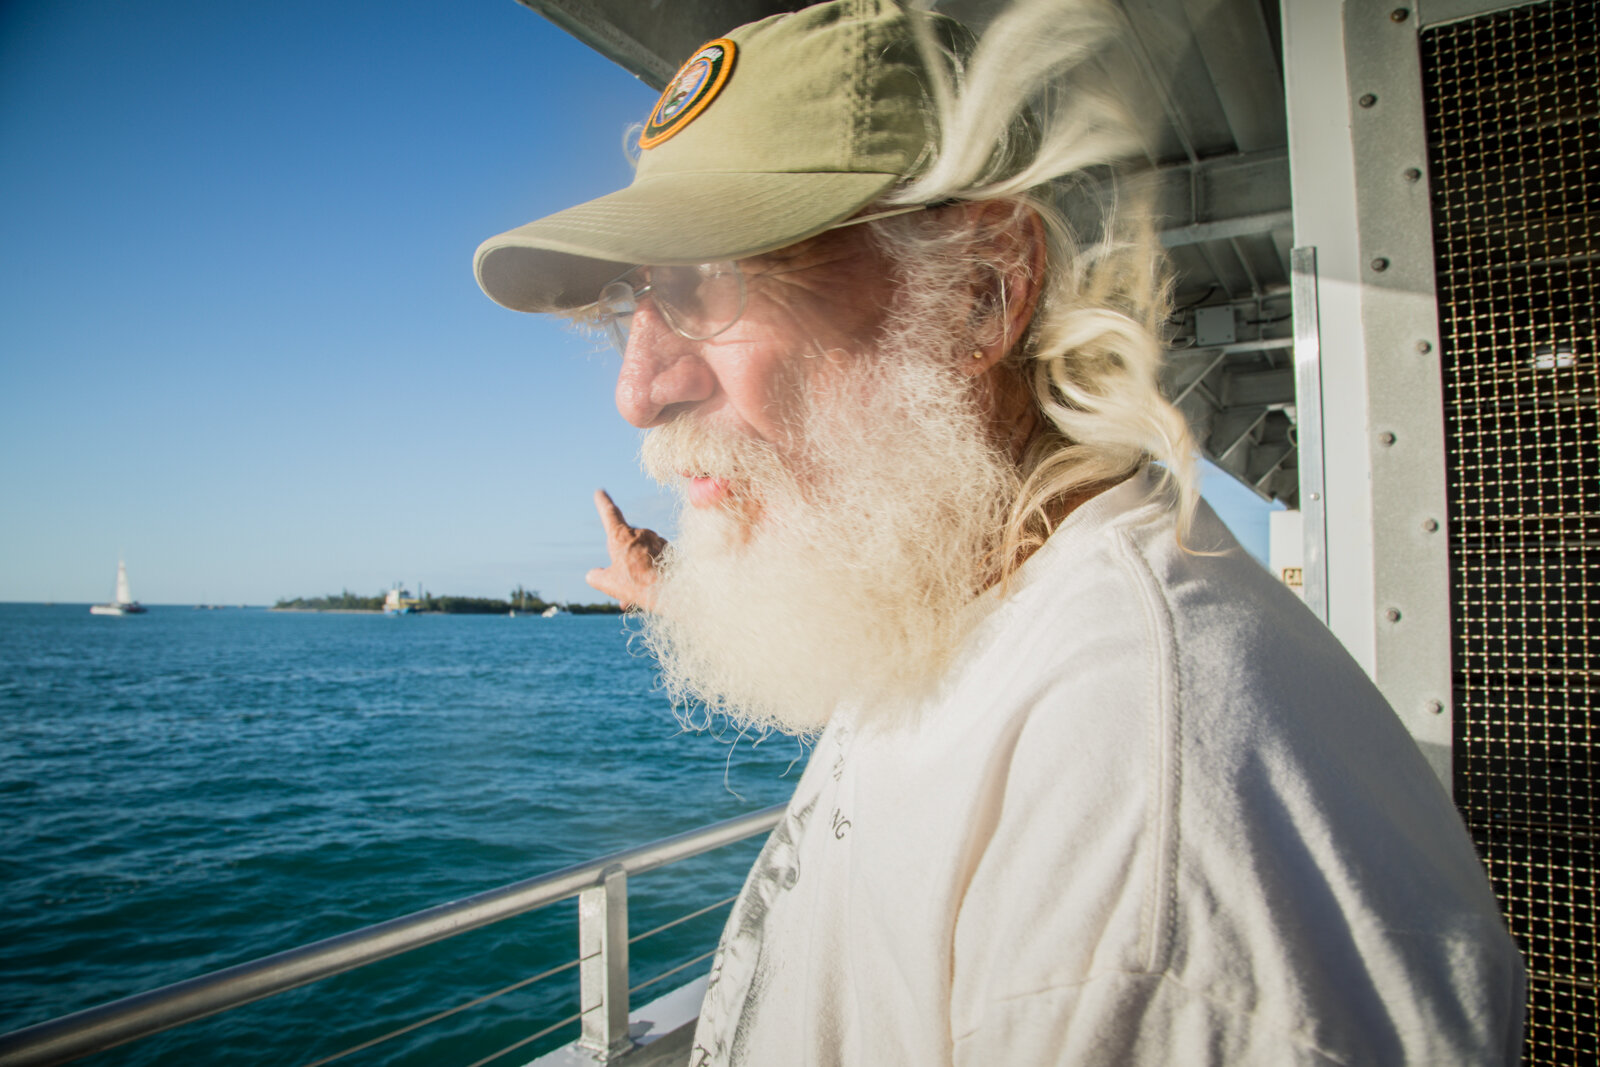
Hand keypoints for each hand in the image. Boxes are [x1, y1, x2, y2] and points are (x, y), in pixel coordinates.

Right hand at [585, 489, 666, 610]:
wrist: (674, 589)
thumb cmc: (639, 584)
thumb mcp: (609, 583)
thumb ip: (597, 577)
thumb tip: (593, 574)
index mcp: (621, 535)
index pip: (609, 514)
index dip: (603, 503)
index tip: (600, 492)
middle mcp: (641, 533)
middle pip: (627, 545)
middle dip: (624, 563)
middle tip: (622, 585)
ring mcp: (658, 540)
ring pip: (643, 555)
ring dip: (638, 571)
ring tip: (637, 593)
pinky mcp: (671, 549)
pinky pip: (657, 560)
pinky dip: (652, 572)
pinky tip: (652, 590)